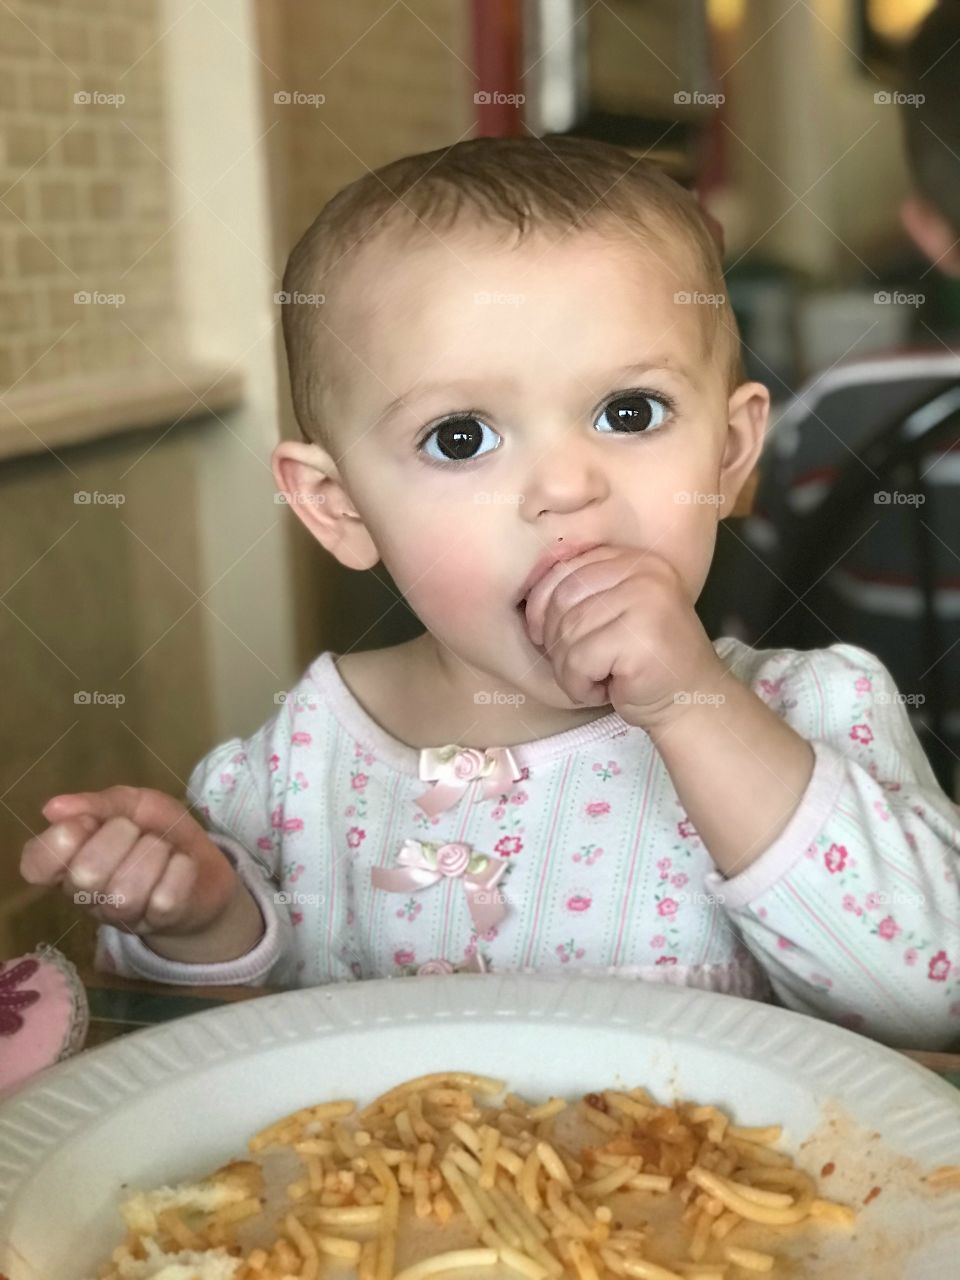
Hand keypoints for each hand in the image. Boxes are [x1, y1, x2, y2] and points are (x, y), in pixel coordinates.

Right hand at [20, 786, 238, 937]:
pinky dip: (180, 869)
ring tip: (162, 849)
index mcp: (69, 863)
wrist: (206, 869)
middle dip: (118, 838)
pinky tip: (182, 865)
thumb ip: (98, 804)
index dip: (60, 840)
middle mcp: (88, 896)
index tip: (87, 823)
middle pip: (85, 874)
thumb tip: (53, 808)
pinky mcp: (161, 922)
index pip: (36, 866)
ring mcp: (123, 915)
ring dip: (153, 853)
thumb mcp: (132, 805)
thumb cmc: (159, 833)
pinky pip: (165, 897)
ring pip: (126, 890)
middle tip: (135, 831)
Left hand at [522, 545, 723, 728]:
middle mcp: (644, 572)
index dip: (542, 605)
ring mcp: (646, 601)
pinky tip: (605, 690)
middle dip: (557, 641)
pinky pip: (579, 660)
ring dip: (569, 669)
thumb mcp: (615, 614)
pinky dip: (580, 685)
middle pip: (563, 599)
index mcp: (635, 560)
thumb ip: (584, 594)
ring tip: (595, 680)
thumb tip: (527, 595)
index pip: (566, 569)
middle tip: (578, 667)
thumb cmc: (644, 663)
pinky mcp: (641, 637)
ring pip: (568, 633)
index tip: (545, 636)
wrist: (691, 702)